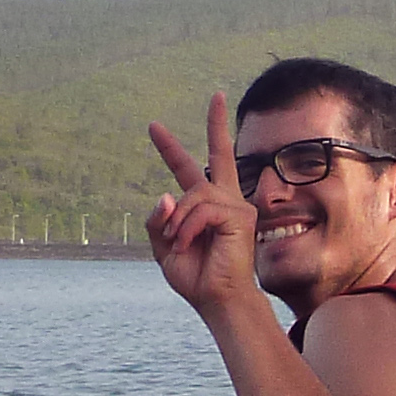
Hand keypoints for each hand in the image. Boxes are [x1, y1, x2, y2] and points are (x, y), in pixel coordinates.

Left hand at [143, 93, 258, 311]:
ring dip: (178, 222)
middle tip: (218, 95)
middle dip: (217, 124)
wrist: (216, 300)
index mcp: (205, 206)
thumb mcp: (163, 247)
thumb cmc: (196, 277)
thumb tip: (167, 194)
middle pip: (221, 153)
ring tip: (179, 243)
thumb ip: (159, 221)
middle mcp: (224, 200)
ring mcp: (236, 205)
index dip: (170, 148)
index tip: (154, 127)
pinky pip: (202, 210)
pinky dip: (187, 229)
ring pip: (193, 195)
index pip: (188, 170)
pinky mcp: (240, 215)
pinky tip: (189, 244)